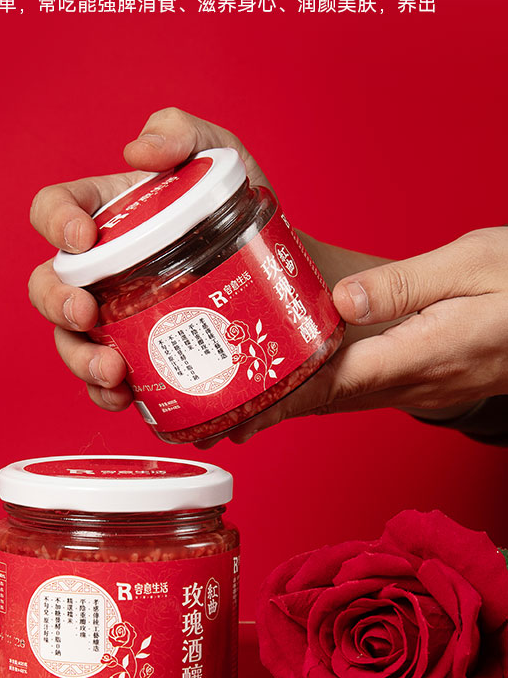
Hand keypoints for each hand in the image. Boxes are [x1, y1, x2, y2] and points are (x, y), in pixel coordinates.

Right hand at [28, 107, 269, 413]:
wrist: (284, 275)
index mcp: (105, 215)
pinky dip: (108, 394)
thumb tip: (138, 150)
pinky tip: (126, 397)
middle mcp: (98, 270)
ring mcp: (112, 317)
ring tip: (113, 371)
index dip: (55, 221)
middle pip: (46, 285)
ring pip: (70, 341)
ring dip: (80, 360)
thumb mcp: (221, 156)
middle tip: (86, 312)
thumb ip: (182, 132)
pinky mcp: (137, 357)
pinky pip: (105, 384)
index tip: (83, 238)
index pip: (54, 209)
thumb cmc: (238, 209)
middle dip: (56, 302)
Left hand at [226, 228, 507, 442]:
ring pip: (338, 401)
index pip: (336, 383)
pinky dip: (316, 390)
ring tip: (224, 400)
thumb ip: (405, 284)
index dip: (281, 399)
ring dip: (286, 402)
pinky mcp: (419, 383)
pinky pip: (357, 392)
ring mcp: (417, 389)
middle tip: (204, 412)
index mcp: (423, 353)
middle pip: (325, 401)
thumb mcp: (474, 264)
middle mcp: (414, 382)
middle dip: (265, 408)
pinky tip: (284, 380)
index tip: (234, 413)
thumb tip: (342, 303)